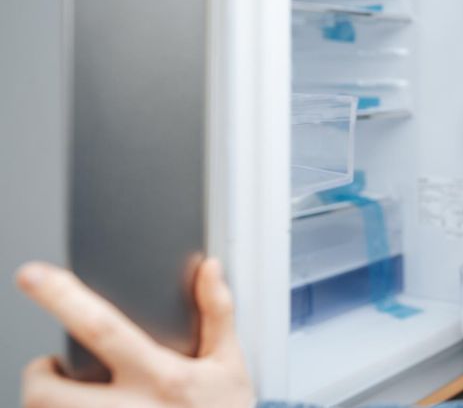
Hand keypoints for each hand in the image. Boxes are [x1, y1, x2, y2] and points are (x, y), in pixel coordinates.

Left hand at [17, 258, 254, 407]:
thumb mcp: (229, 364)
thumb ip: (217, 313)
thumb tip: (208, 268)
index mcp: (163, 378)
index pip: (102, 329)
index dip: (63, 299)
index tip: (33, 275)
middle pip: (49, 394)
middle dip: (37, 376)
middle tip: (51, 368)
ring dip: (47, 405)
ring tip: (69, 397)